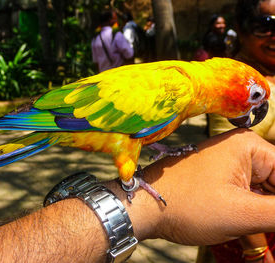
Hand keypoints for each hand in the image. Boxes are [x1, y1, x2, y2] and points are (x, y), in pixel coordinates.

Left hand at [108, 128, 274, 245]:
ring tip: (259, 238)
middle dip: (272, 211)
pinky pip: (245, 199)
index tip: (273, 221)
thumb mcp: (242, 213)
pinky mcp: (217, 181)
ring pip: (261, 194)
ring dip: (265, 219)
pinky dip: (252, 221)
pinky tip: (256, 242)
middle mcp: (239, 151)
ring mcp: (226, 166)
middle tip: (269, 233)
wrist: (143, 207)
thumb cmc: (185, 205)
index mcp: (249, 147)